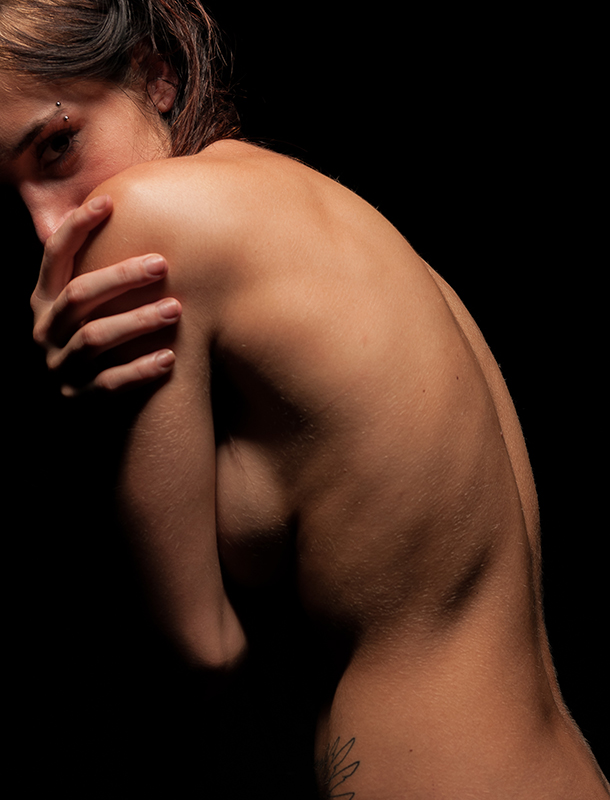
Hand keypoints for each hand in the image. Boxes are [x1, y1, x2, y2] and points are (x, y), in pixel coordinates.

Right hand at [30, 195, 181, 395]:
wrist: (94, 402)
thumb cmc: (106, 338)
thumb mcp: (93, 306)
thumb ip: (104, 273)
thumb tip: (138, 210)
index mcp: (45, 300)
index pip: (54, 255)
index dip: (77, 227)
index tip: (109, 201)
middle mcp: (46, 330)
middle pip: (78, 295)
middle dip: (121, 277)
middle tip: (163, 265)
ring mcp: (60, 366)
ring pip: (95, 338)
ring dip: (137, 321)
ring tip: (177, 309)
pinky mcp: (79, 398)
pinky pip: (109, 383)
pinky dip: (140, 370)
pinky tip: (170, 358)